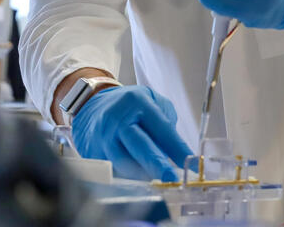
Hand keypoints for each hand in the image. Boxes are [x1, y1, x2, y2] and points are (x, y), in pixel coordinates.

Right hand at [72, 85, 192, 181]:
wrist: (93, 106)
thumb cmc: (129, 106)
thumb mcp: (150, 100)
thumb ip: (166, 122)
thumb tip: (176, 152)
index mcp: (137, 103)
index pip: (161, 128)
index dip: (177, 147)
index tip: (190, 162)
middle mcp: (117, 120)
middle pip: (139, 145)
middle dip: (157, 164)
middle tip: (172, 178)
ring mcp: (103, 137)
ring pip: (124, 162)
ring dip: (144, 174)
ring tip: (159, 182)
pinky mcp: (93, 153)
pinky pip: (112, 170)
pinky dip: (128, 178)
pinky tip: (139, 182)